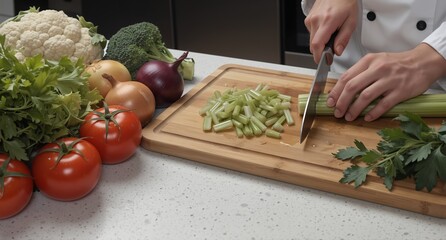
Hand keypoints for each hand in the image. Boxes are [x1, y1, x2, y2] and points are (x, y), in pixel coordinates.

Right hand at [304, 0, 357, 62]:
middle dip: (322, 50)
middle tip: (333, 48)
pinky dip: (319, 35)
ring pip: (312, 40)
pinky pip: (311, 34)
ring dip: (321, 42)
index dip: (319, 57)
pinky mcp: (308, 20)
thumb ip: (344, 38)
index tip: (325, 61)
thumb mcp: (351, 21)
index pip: (317, 45)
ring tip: (331, 33)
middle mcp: (315, 20)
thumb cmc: (345, 3)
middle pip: (313, 45)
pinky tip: (326, 28)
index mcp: (327, 21)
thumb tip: (337, 51)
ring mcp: (310, 20)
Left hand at [326, 43, 445, 120]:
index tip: (330, 102)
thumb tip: (342, 89)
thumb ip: (360, 73)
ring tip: (349, 117)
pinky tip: (367, 118)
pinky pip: (384, 104)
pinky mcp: (401, 91)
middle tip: (337, 112)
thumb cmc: (397, 64)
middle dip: (341, 102)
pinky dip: (373, 113)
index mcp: (369, 61)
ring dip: (354, 109)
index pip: (346, 77)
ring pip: (366, 96)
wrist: (424, 62)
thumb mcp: (376, 61)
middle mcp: (378, 69)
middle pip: (352, 87)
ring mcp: (390, 80)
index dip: (336, 91)